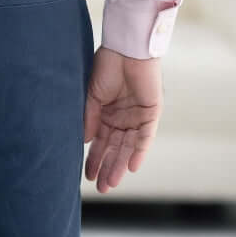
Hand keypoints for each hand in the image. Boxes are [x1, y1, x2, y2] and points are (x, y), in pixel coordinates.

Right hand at [83, 44, 162, 193]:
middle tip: (101, 188)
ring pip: (128, 147)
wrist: (126, 49)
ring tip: (111, 183)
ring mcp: (137, 117)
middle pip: (114, 148)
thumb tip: (84, 142)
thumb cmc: (107, 66)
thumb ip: (89, 118)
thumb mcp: (92, 94)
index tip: (87, 175)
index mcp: (107, 112)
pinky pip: (145, 138)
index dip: (94, 158)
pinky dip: (139, 152)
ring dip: (120, 165)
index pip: (100, 141)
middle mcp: (122, 118)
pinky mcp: (151, 114)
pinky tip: (131, 167)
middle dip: (107, 167)